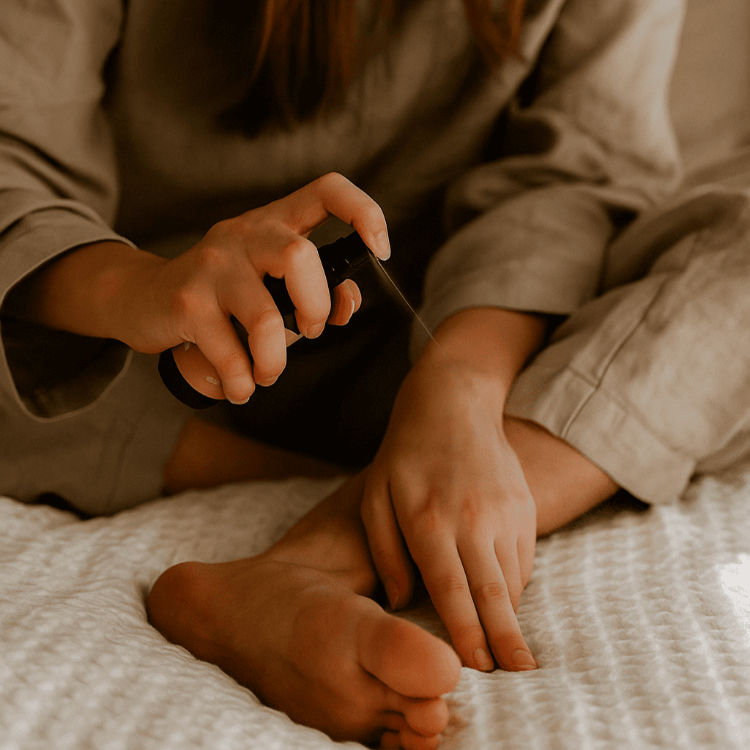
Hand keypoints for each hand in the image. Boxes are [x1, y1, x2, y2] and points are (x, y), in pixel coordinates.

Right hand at [12, 173, 389, 404]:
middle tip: (309, 331)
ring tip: (267, 373)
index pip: (326, 190)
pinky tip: (241, 386)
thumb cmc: (223, 295)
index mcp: (273, 223)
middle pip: (299, 256)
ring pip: (266, 318)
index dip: (363, 213)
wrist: (142, 296)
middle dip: (316, 308)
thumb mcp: (270, 283)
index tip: (380, 249)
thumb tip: (348, 303)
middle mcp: (243, 235)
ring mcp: (212, 266)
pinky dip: (243, 383)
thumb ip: (313, 292)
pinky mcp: (186, 302)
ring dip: (275, 362)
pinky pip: (230, 354)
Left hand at [360, 345, 537, 672]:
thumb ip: (385, 551)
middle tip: (515, 674)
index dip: (464, 634)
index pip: (451, 591)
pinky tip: (501, 593)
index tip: (476, 668)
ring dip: (508, 614)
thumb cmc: (405, 453)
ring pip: (512, 579)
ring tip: (507, 645)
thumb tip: (400, 601)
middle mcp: (472, 518)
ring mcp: (504, 510)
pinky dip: (514, 581)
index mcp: (429, 519)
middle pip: (492, 594)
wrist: (453, 402)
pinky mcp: (523, 504)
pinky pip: (524, 556)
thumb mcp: (376, 496)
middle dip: (505, 641)